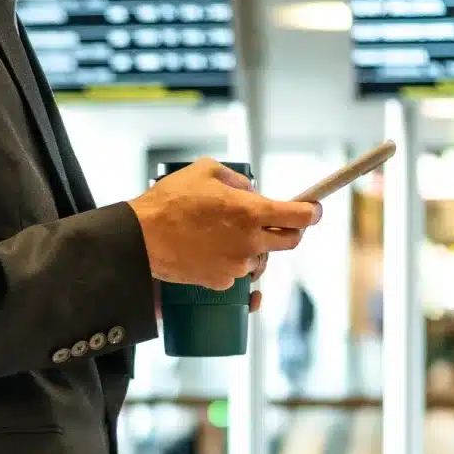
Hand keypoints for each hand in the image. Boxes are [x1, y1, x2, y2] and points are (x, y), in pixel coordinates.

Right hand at [128, 157, 318, 292]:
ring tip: (227, 234)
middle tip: (274, 221)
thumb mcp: (206, 170)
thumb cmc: (169, 201)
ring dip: (255, 246)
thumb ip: (238, 179)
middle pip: (290, 242)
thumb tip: (251, 191)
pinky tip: (213, 250)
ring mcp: (237, 266)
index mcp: (251, 212)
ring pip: (262, 257)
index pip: (300, 216)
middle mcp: (250, 242)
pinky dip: (233, 262)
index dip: (312, 212)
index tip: (313, 210)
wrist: (140, 238)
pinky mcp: (222, 283)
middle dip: (288, 230)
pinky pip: (239, 273)